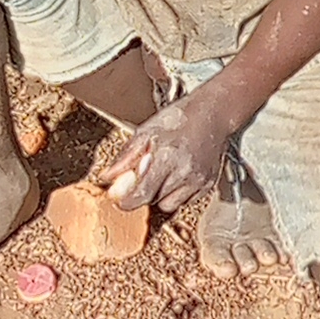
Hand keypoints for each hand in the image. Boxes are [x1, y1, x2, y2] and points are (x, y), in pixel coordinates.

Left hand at [93, 89, 230, 218]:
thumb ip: (126, 157)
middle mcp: (184, 173)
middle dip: (142, 193)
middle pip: (153, 201)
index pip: (141, 195)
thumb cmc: (179, 118)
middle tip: (142, 177)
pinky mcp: (207, 185)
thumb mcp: (145, 131)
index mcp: (166, 157)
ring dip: (159, 195)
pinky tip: (176, 175)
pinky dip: (176, 194)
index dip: (126, 201)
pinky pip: (185, 202)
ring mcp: (198, 181)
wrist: (212, 113)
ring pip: (168, 205)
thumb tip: (106, 177)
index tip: (119, 199)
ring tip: (161, 174)